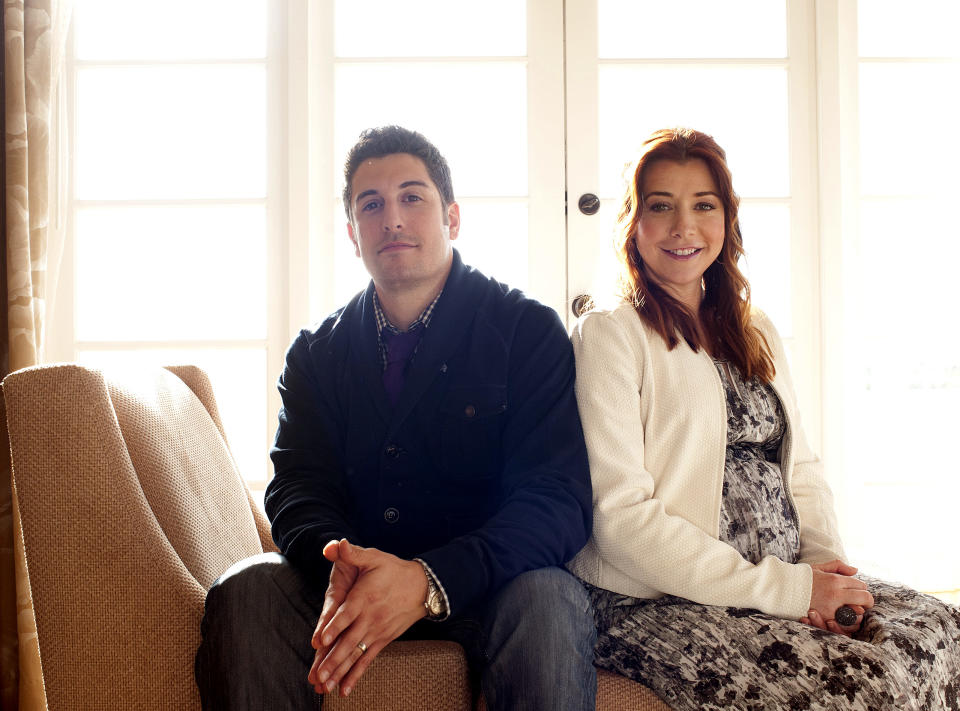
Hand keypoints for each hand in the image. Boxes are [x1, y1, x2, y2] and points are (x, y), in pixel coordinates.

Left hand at [307, 539, 427, 696]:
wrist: (422, 586)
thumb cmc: (393, 570)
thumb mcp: (373, 557)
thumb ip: (352, 553)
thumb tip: (335, 545)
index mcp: (364, 597)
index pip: (347, 614)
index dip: (333, 627)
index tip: (320, 640)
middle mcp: (370, 618)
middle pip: (349, 641)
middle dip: (332, 660)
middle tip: (318, 675)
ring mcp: (376, 632)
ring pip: (355, 654)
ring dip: (340, 671)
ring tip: (326, 686)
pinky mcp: (382, 640)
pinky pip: (367, 660)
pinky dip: (356, 675)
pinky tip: (344, 689)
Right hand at [800, 560, 872, 635]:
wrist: (781, 590)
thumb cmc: (800, 578)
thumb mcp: (818, 568)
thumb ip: (838, 566)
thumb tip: (856, 570)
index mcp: (835, 580)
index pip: (861, 585)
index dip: (862, 589)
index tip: (857, 591)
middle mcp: (836, 594)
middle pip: (865, 598)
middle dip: (867, 601)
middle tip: (863, 603)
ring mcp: (832, 608)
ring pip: (858, 614)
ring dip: (858, 613)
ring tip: (852, 611)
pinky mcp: (826, 619)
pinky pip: (846, 624)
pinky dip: (848, 622)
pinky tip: (843, 619)